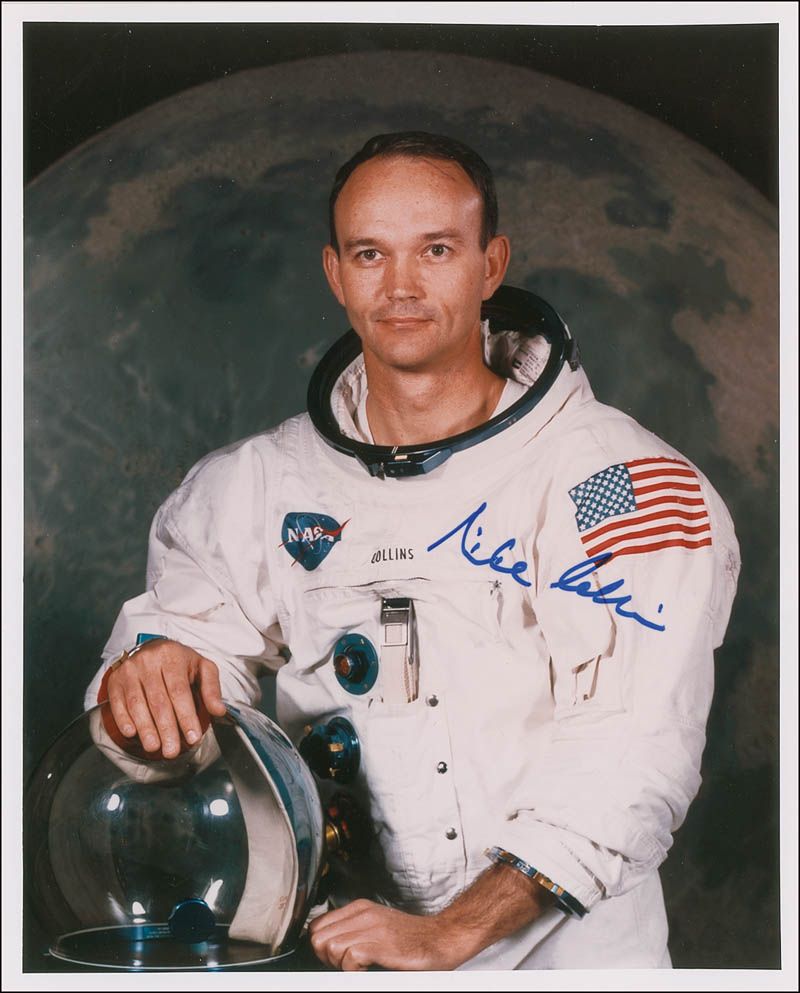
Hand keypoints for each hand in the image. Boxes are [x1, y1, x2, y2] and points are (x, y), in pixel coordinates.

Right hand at [103, 639, 225, 758]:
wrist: (151, 649)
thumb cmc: (180, 663)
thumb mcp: (202, 668)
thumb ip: (211, 689)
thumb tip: (219, 711)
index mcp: (172, 656)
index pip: (179, 691)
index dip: (186, 716)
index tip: (193, 737)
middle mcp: (148, 661)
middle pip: (158, 700)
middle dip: (166, 729)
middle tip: (172, 751)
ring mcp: (129, 670)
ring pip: (137, 704)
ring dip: (146, 729)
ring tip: (154, 747)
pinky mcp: (115, 680)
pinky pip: (118, 703)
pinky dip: (123, 719)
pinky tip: (132, 733)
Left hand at [308, 899, 470, 971]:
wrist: (442, 938)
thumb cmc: (411, 939)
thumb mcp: (377, 926)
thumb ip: (352, 931)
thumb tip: (326, 947)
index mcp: (359, 909)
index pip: (316, 925)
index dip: (320, 947)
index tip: (334, 959)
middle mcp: (363, 914)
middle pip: (318, 937)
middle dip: (326, 957)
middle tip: (347, 966)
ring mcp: (372, 928)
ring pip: (329, 947)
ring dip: (340, 964)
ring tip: (359, 967)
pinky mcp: (382, 944)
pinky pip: (349, 957)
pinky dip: (353, 970)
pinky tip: (369, 970)